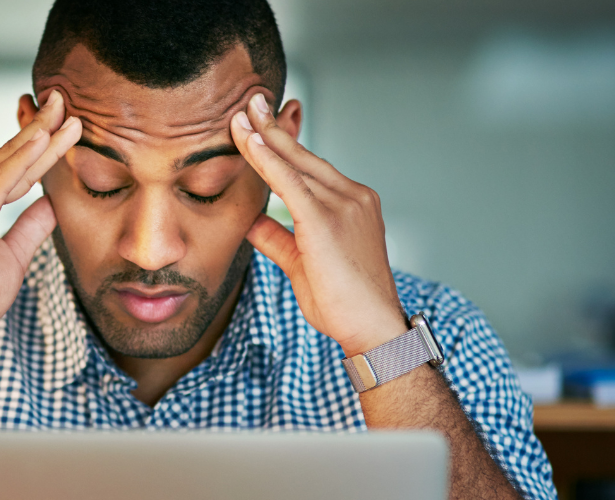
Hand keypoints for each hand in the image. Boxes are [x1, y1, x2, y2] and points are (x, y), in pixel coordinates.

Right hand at [0, 91, 81, 349]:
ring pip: (6, 163)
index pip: (11, 167)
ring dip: (38, 137)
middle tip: (64, 100)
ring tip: (65, 113)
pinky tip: (41, 141)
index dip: (38, 146)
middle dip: (39, 129)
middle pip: (7, 156)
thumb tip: (51, 203)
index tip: (63, 125)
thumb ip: (29, 227)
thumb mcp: (12, 257)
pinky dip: (21, 160)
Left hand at [230, 94, 405, 355]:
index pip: (311, 167)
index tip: (264, 122)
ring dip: (265, 136)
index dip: (286, 144)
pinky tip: (250, 141)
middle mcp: (352, 196)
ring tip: (242, 113)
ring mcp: (343, 205)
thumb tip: (251, 221)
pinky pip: (289, 183)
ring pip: (295, 163)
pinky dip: (267, 160)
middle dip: (274, 127)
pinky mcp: (326, 220)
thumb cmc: (343, 303)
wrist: (372, 328)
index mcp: (353, 203)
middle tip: (251, 100)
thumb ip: (277, 238)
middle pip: (304, 155)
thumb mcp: (302, 263)